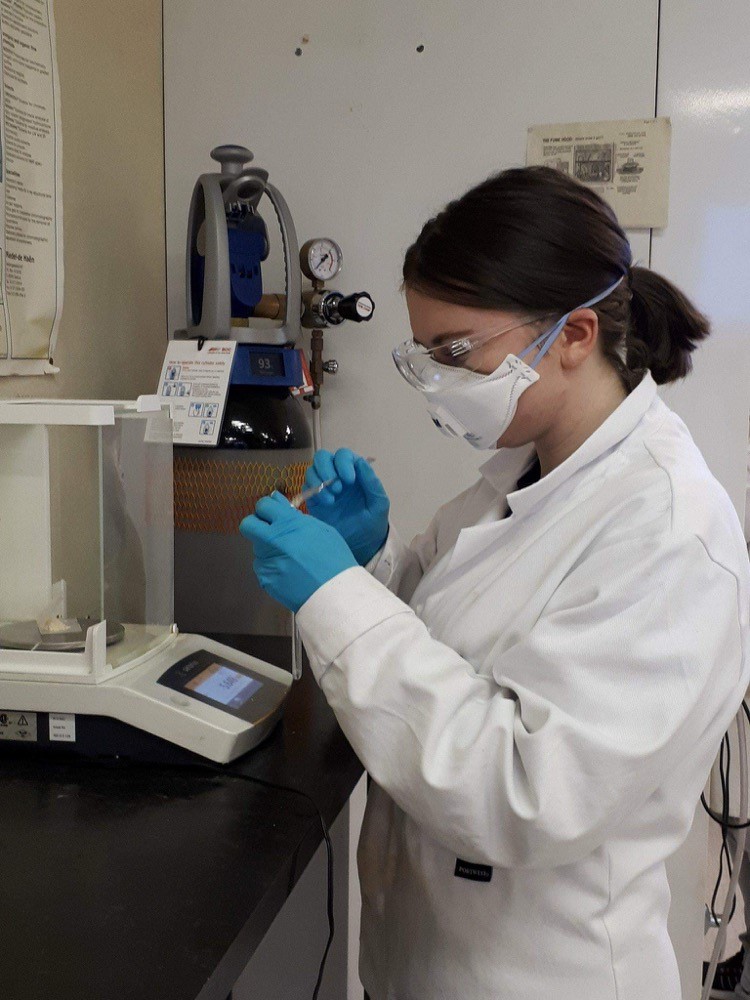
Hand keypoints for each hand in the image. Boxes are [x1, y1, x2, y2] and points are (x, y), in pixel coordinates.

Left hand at [240, 492, 356, 612]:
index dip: (268, 509)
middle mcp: (272, 540)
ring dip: (268, 548)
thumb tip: (277, 501)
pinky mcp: (264, 579)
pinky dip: (272, 566)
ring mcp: (266, 561)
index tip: (274, 514)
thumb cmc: (334, 558)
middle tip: (270, 531)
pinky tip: (289, 572)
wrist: (334, 594)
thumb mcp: (321, 530)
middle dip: (256, 524)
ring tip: (290, 559)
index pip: (263, 505)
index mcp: (288, 524)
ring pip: (257, 547)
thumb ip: (296, 516)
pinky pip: (263, 566)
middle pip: (247, 525)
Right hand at [305, 449, 388, 564]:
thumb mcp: (379, 503)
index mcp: (354, 472)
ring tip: (333, 498)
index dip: (344, 462)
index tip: (350, 480)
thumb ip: (372, 482)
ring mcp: (323, 486)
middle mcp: (336, 475)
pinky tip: (327, 503)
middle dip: (327, 467)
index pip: (344, 455)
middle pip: (323, 457)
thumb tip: (360, 461)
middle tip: (338, 488)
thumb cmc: (372, 522)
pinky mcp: (313, 499)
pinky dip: (315, 491)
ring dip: (320, 480)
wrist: (360, 544)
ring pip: (312, 469)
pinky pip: (307, 486)